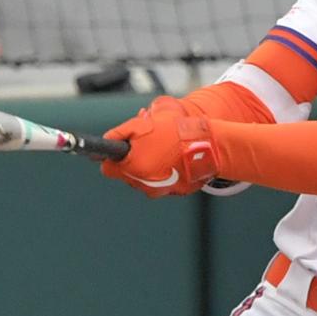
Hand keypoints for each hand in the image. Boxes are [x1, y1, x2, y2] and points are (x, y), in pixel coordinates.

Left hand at [100, 99, 220, 196]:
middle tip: (146, 144)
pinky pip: (162, 183)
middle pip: (126, 174)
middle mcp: (143, 184)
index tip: (119, 150)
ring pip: (144, 179)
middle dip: (132, 160)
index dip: (112, 157)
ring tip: (163, 150)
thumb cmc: (175, 132)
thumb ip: (120, 132)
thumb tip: (108, 139)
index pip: (108, 168)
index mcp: (132, 167)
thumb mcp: (143, 124)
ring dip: (148, 167)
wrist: (208, 145)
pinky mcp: (175, 192)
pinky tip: (174, 160)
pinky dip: (165, 173)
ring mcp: (160, 191)